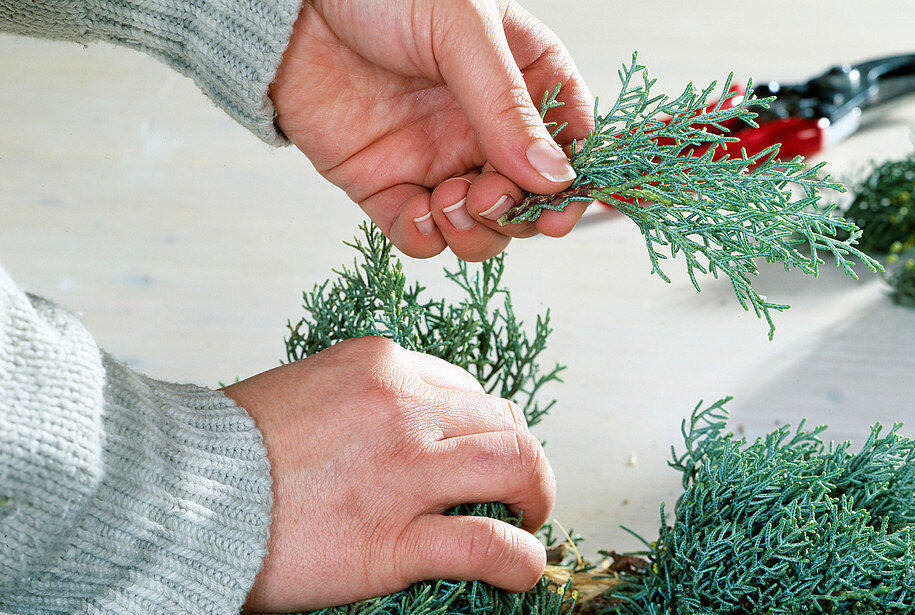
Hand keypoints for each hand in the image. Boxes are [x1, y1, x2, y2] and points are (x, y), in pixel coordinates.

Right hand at [222, 336, 554, 614]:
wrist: (171, 496)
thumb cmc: (226, 452)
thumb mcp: (304, 390)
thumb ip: (363, 399)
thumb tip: (405, 423)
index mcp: (381, 367)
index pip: (466, 390)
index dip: (484, 427)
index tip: (480, 454)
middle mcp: (404, 408)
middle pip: (503, 423)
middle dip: (522, 457)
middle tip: (518, 490)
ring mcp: (404, 472)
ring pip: (515, 466)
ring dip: (537, 495)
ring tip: (531, 519)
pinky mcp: (394, 540)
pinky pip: (488, 545)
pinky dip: (523, 560)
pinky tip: (524, 573)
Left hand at [270, 0, 594, 261]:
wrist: (290, 4)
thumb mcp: (461, 31)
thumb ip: (507, 106)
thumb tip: (554, 178)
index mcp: (522, 79)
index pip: (570, 144)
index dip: (572, 185)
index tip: (561, 209)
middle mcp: (485, 127)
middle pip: (527, 199)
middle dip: (516, 212)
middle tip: (489, 195)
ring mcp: (438, 159)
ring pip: (480, 227)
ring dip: (475, 231)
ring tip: (450, 200)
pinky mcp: (388, 185)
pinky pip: (421, 235)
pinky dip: (426, 238)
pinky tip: (418, 212)